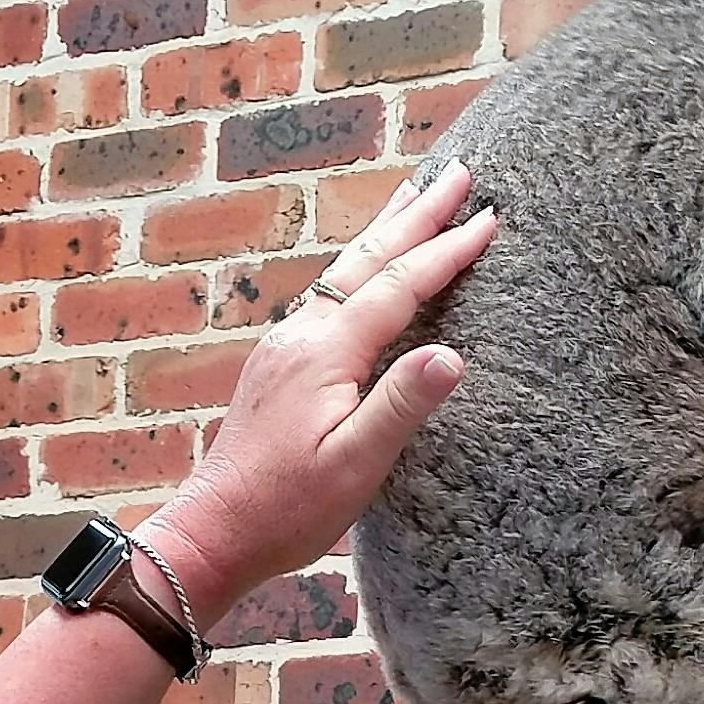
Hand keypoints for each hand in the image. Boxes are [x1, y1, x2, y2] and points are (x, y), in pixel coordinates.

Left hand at [146, 165, 497, 614]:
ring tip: (415, 194)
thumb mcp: (354, 466)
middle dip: (417, 215)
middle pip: (368, 260)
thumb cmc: (287, 510)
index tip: (489, 219)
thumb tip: (453, 356)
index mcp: (324, 353)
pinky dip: (361, 267)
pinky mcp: (277, 364)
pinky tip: (366, 270)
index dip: (446, 251)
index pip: (399, 287)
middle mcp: (300, 335)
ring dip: (386, 231)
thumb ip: (400, 407)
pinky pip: (329, 295)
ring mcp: (284, 346)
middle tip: (460, 173)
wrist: (214, 531)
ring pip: (345, 271)